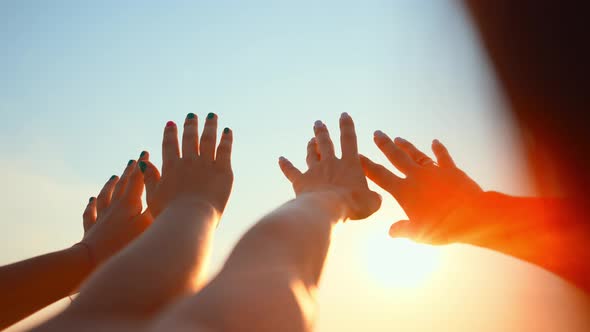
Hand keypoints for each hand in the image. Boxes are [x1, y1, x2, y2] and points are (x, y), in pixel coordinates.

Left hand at [81, 157, 151, 264]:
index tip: (145, 153)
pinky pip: (90, 213)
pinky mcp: (90, 230)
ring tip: (113, 177)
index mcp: (128, 204)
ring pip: (105, 196)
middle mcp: (113, 207)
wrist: (90, 262)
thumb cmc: (122, 245)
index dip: (142, 167)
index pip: (137, 181)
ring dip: (110, 185)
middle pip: (121, 185)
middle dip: (128, 172)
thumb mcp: (146, 226)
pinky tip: (91, 201)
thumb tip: (165, 193)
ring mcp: (100, 217)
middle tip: (132, 162)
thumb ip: (155, 208)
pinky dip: (91, 205)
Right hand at [139, 113, 233, 218]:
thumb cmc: (169, 214)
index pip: (170, 145)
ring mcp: (206, 164)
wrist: (190, 219)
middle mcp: (188, 162)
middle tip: (192, 116)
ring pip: (208, 139)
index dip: (170, 133)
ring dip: (210, 126)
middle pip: (190, 138)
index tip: (171, 124)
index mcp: (171, 167)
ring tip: (212, 116)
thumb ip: (149, 178)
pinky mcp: (222, 170)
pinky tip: (227, 131)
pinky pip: (224, 150)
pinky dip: (226, 139)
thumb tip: (143, 163)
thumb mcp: (153, 196)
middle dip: (191, 125)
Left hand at [279, 113, 380, 219]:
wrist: (327, 208)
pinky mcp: (301, 181)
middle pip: (326, 143)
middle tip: (318, 122)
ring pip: (311, 154)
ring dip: (311, 145)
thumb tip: (376, 198)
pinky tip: (280, 159)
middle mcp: (330, 163)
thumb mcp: (372, 202)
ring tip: (311, 139)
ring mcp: (314, 171)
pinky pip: (291, 171)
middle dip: (322, 132)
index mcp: (349, 164)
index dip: (346, 126)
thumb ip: (374, 198)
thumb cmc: (352, 204)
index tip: (344, 115)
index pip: (349, 140)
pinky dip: (285, 165)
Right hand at [360, 132, 482, 242]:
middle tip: (377, 133)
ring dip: (406, 146)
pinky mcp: (451, 171)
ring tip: (397, 138)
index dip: (367, 166)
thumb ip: (402, 230)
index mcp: (405, 192)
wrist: (472, 216)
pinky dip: (438, 149)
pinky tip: (435, 142)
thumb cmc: (442, 228)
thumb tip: (391, 232)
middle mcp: (416, 177)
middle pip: (397, 157)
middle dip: (385, 145)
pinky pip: (443, 157)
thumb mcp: (418, 234)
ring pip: (416, 154)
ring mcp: (434, 171)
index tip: (357, 157)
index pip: (381, 176)